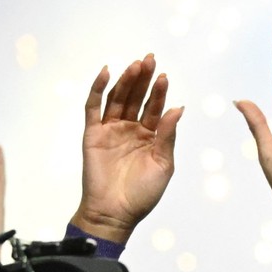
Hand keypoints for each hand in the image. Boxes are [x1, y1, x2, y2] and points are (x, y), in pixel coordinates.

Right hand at [76, 56, 181, 244]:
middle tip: (150, 59)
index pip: (155, 108)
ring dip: (126, 81)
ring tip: (135, 65)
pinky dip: (98, 89)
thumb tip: (178, 108)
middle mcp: (131, 129)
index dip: (159, 92)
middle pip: (136, 98)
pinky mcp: (92, 133)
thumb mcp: (164, 164)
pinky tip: (106, 73)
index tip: (165, 76)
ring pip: (117, 98)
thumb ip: (168, 135)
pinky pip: (93, 107)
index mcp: (150, 137)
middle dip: (144, 79)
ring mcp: (111, 130)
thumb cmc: (143, 193)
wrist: (116, 212)